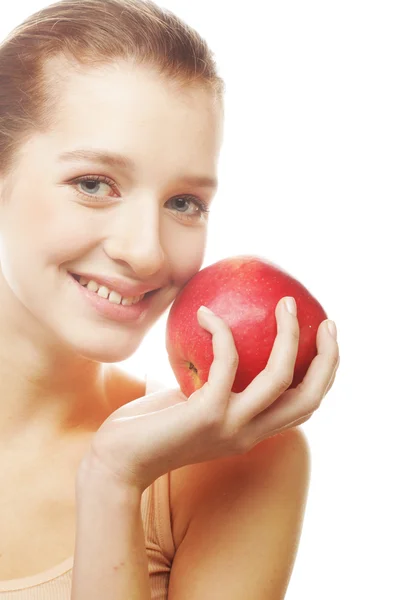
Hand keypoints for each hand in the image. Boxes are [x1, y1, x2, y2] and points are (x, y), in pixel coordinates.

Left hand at [84, 298, 339, 492]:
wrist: (117, 463)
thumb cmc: (149, 428)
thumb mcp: (191, 403)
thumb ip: (213, 384)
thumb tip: (222, 341)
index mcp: (251, 431)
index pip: (303, 407)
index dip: (323, 375)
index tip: (324, 339)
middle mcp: (249, 433)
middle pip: (309, 398)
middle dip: (327, 359)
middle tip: (327, 322)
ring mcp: (231, 425)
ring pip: (280, 378)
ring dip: (289, 336)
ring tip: (285, 304)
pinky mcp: (206, 414)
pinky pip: (226, 360)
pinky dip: (220, 330)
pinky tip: (204, 313)